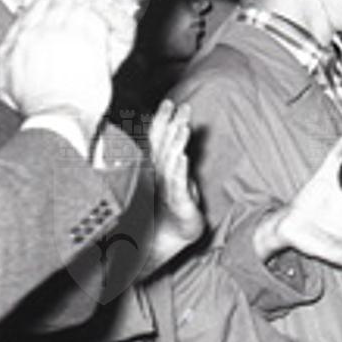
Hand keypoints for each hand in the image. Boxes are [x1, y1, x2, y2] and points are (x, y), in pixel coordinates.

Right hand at [0, 0, 139, 142]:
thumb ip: (10, 58)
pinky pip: (93, 6)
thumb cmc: (38, 107)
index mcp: (17, 41)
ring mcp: (61, 31)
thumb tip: (10, 48)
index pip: (33, 9)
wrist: (55, 115)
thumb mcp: (8, 81)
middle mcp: (37, 31)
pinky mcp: (85, 35)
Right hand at [145, 98, 205, 258]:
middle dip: (172, 125)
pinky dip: (179, 170)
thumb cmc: (174, 208)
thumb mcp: (178, 180)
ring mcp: (167, 188)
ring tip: (182, 126)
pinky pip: (177, 184)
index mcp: (161, 168)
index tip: (170, 102)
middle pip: (165, 146)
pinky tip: (182, 157)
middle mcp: (161, 176)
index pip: (159, 140)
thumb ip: (178, 160)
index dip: (163, 121)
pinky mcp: (178, 202)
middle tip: (180, 106)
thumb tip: (181, 140)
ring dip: (176, 143)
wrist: (171, 238)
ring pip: (170, 162)